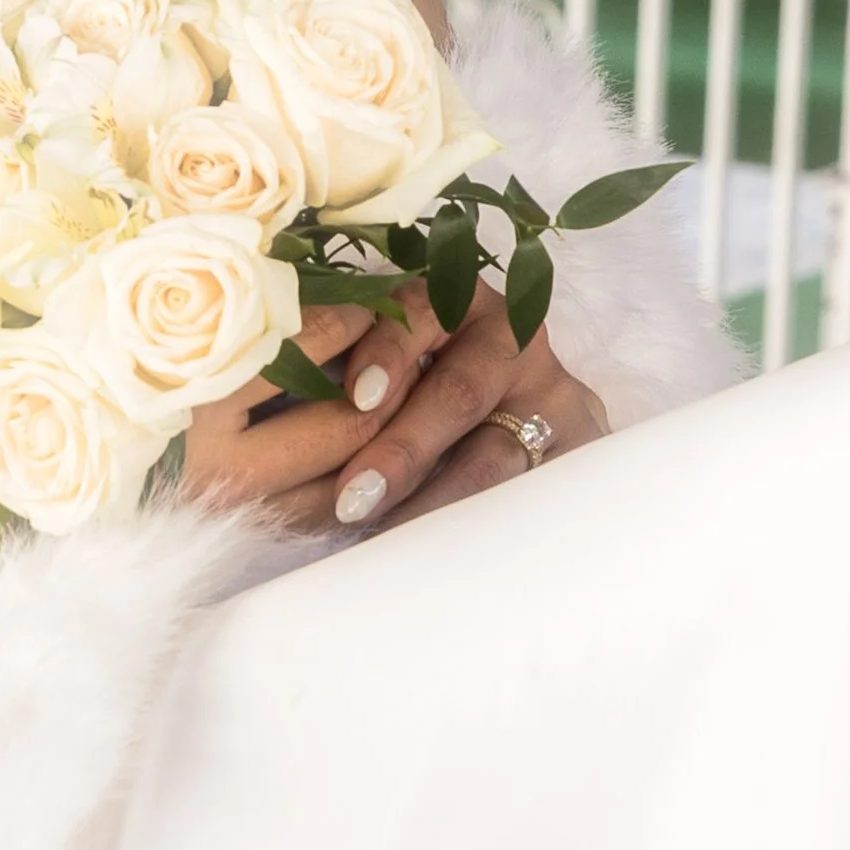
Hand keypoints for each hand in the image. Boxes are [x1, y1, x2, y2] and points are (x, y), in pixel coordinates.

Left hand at [329, 293, 604, 528]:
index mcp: (452, 297)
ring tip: (383, 536)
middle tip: (353, 498)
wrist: (515, 403)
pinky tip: (435, 552)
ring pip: (494, 455)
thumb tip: (268, 407)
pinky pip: (529, 492)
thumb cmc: (412, 378)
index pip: (421, 315)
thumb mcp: (384, 358)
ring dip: (433, 501)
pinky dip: (477, 524)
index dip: (389, 353)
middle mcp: (509, 337)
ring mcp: (553, 393)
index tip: (358, 398)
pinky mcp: (580, 446)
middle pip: (460, 392)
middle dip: (404, 450)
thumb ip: (341, 368)